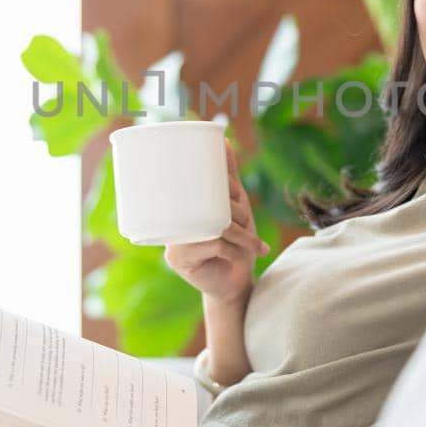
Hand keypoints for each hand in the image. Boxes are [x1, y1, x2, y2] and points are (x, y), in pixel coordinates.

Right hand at [163, 139, 270, 302]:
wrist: (234, 285)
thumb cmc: (235, 245)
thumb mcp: (237, 209)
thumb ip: (229, 179)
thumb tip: (225, 140)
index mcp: (181, 209)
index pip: (197, 187)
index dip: (221, 185)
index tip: (236, 193)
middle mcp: (170, 224)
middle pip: (206, 204)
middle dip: (235, 208)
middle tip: (249, 218)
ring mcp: (171, 242)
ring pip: (210, 223)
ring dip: (239, 230)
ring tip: (255, 241)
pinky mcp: (180, 261)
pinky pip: (213, 244)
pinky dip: (234, 248)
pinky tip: (243, 255)